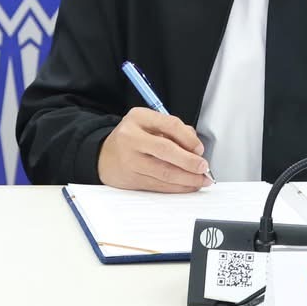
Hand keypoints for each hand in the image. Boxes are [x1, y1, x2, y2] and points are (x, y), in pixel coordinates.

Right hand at [97, 109, 211, 191]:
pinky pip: (160, 185)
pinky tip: (187, 186)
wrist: (103, 156)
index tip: (200, 149)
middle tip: (203, 167)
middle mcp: (131, 137)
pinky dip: (177, 187)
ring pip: (164, 172)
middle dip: (189, 161)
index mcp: (138, 118)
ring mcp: (130, 159)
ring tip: (200, 180)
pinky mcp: (132, 178)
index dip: (189, 139)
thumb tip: (195, 148)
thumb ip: (172, 130)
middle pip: (166, 150)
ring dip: (187, 178)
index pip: (170, 124)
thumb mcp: (147, 124)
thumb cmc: (131, 139)